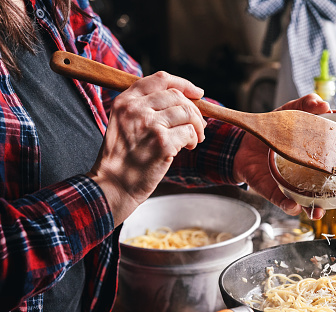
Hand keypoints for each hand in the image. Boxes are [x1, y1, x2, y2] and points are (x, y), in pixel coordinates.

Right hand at [87, 72, 205, 225]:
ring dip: (197, 126)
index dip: (184, 84)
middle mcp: (136, 109)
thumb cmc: (122, 158)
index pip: (160, 79)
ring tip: (194, 139)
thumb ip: (145, 109)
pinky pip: (189, 132)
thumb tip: (183, 101)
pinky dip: (193, 140)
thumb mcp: (124, 124)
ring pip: (187, 113)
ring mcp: (150, 125)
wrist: (113, 185)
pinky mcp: (163, 143)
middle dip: (194, 111)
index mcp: (125, 101)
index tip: (198, 93)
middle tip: (199, 126)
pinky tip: (187, 148)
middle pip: (178, 97)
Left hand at [233, 94, 331, 218]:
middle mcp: (311, 175)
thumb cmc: (272, 130)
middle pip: (334, 191)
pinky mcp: (274, 191)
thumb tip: (323, 103)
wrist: (243, 142)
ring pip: (310, 203)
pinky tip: (294, 205)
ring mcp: (294, 185)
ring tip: (319, 211)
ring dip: (316, 209)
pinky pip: (283, 201)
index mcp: (321, 157)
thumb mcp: (288, 113)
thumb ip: (304, 106)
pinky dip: (289, 205)